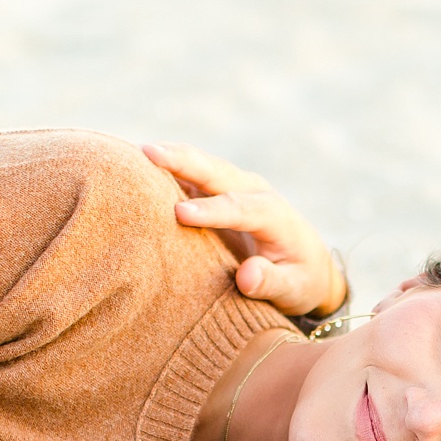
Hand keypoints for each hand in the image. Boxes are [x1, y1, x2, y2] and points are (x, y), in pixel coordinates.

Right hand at [143, 142, 346, 318]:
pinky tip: (135, 164)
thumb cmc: (301, 280)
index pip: (240, 209)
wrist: (308, 264)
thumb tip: (247, 277)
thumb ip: (272, 283)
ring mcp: (234, 187)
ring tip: (132, 151)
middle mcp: (254, 191)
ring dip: (170, 157)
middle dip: (184, 161)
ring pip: (201, 166)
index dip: (211, 211)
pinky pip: (190, 176)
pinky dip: (165, 168)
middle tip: (148, 152)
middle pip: (217, 172)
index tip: (180, 214)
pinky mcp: (217, 192)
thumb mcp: (294, 290)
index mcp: (274, 215)